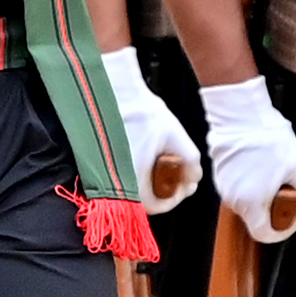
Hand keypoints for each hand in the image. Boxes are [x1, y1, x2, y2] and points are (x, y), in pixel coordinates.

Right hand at [103, 45, 202, 211]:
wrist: (117, 91)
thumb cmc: (144, 112)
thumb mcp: (177, 137)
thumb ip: (190, 162)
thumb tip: (194, 178)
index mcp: (131, 181)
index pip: (156, 205)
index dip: (176, 198)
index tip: (186, 185)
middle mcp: (114, 182)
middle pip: (144, 200)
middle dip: (166, 190)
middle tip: (180, 176)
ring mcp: (105, 173)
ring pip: (133, 189)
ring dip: (153, 182)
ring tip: (167, 166)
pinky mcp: (101, 163)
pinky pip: (122, 178)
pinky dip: (139, 173)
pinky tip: (150, 158)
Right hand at [196, 77, 295, 241]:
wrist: (240, 114)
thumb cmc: (268, 140)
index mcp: (250, 204)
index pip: (264, 234)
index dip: (284, 231)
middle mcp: (232, 200)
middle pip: (257, 217)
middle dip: (277, 209)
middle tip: (291, 191)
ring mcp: (223, 186)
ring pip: (248, 202)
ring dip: (265, 195)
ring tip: (278, 175)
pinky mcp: (220, 173)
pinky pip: (239, 188)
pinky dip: (253, 184)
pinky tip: (264, 165)